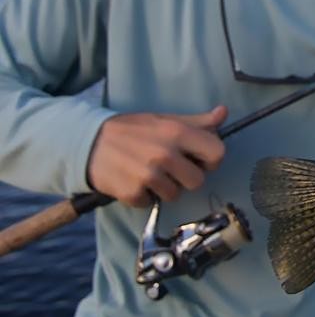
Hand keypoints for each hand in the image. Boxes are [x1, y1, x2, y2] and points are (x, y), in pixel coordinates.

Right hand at [87, 106, 227, 206]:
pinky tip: (135, 180)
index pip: (217, 153)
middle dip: (187, 177)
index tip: (199, 159)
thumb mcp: (166, 120)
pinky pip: (151, 203)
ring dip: (165, 188)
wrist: (89, 142)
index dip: (211, 159)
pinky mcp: (132, 193)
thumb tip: (223, 113)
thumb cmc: (134, 130)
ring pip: (175, 195)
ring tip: (150, 172)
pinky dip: (144, 196)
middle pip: (197, 181)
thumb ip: (197, 122)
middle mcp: (165, 154)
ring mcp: (148, 176)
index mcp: (177, 133)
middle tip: (171, 168)